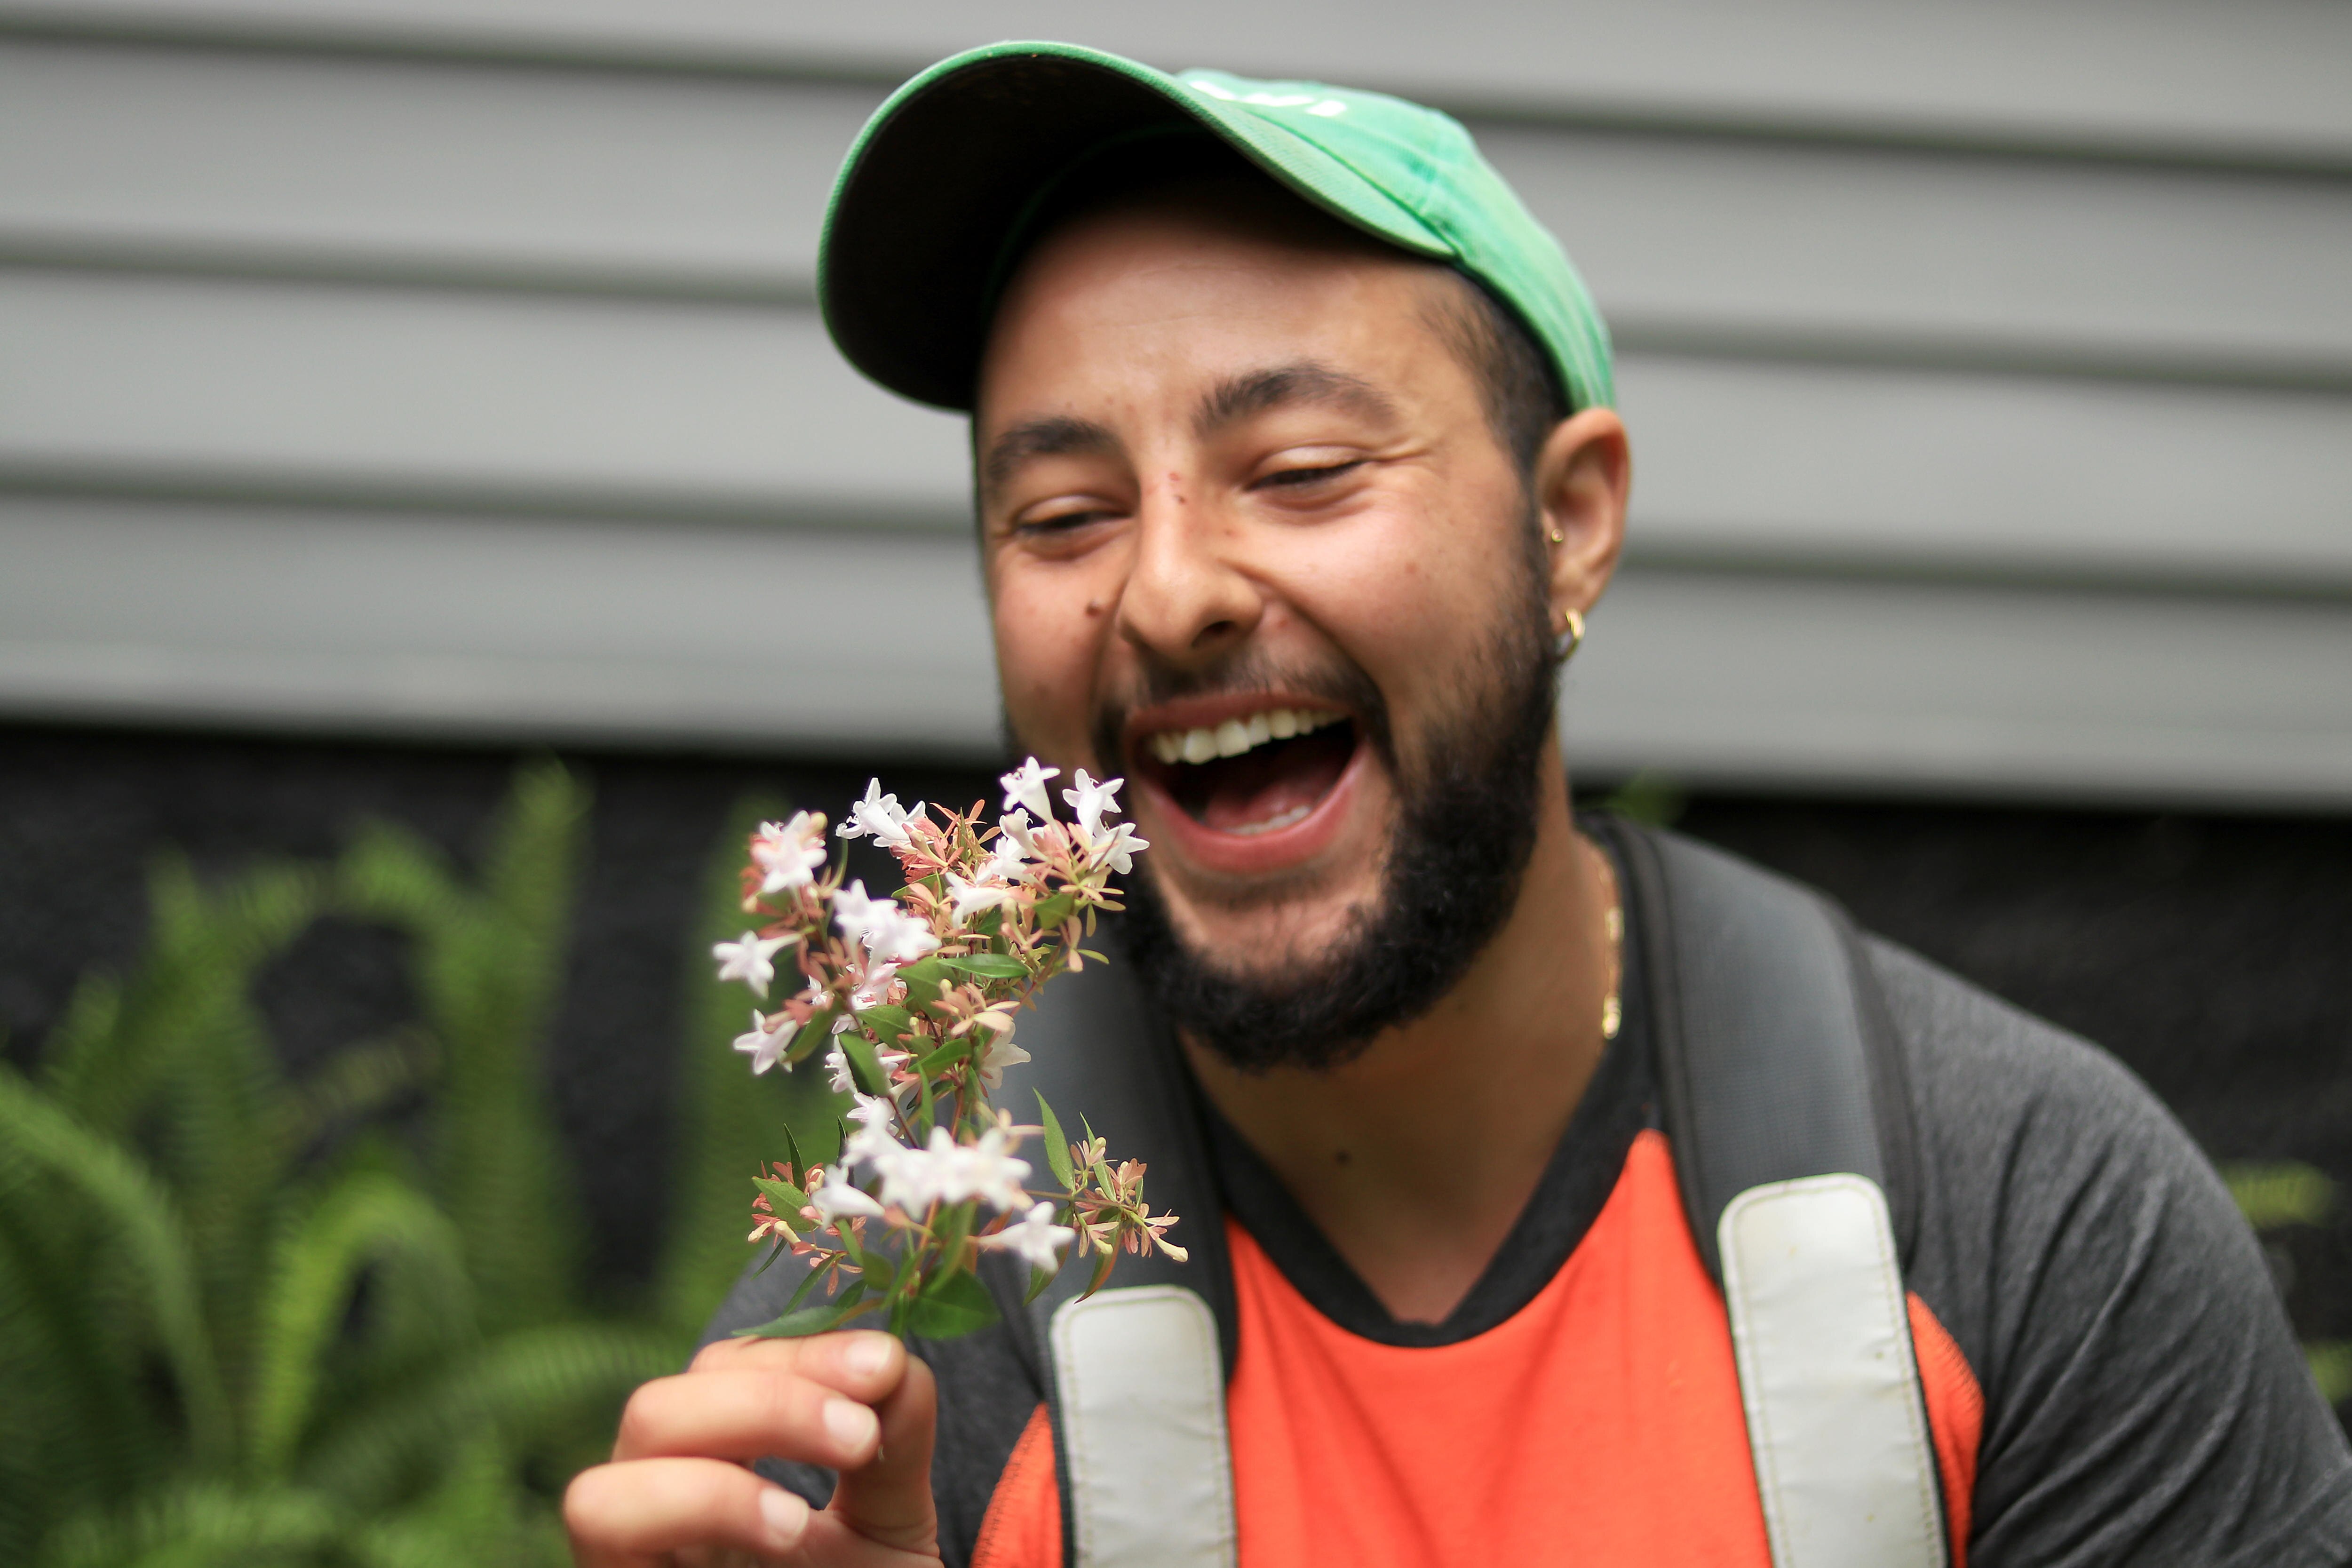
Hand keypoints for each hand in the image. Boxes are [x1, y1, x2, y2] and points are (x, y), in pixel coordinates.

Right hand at [565, 1330, 938, 1565]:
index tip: (882, 1367)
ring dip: (706, 1486)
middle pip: (649, 1414)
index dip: (794, 1354)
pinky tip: (783, 1541)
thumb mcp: (890, 1527)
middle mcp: (655, 1519)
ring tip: (797, 1516)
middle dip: (758, 1404)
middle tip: (856, 1435)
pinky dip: (696, 1520)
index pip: (718, 1372)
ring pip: (595, 1501)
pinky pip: (612, 1561)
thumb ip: (895, 1441)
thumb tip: (892, 1360)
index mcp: (711, 1470)